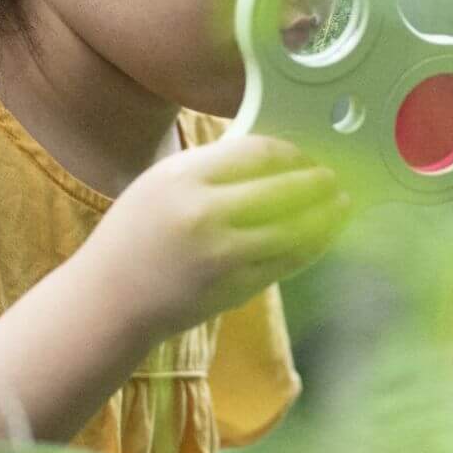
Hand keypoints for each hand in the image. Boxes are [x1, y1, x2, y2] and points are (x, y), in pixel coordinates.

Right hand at [81, 134, 354, 341]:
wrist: (110, 299)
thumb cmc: (134, 236)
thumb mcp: (160, 184)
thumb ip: (211, 169)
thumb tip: (268, 156)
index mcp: (183, 179)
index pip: (257, 153)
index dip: (290, 152)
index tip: (302, 154)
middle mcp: (206, 215)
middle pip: (282, 188)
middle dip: (315, 180)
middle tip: (333, 174)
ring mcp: (224, 255)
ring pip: (294, 227)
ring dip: (325, 213)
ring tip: (341, 201)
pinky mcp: (237, 287)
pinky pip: (288, 260)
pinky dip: (312, 244)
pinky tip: (323, 232)